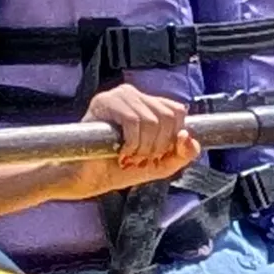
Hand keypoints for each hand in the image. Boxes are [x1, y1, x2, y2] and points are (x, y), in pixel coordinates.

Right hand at [51, 80, 200, 199]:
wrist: (83, 178)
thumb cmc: (116, 169)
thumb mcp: (159, 164)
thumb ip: (181, 154)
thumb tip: (189, 137)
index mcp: (146, 105)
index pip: (178, 111)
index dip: (172, 138)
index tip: (154, 155)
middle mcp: (134, 95)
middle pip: (169, 115)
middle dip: (158, 146)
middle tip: (139, 159)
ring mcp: (118, 96)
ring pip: (152, 120)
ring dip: (143, 149)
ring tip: (128, 157)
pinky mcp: (103, 102)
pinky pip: (133, 121)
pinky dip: (132, 144)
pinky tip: (120, 152)